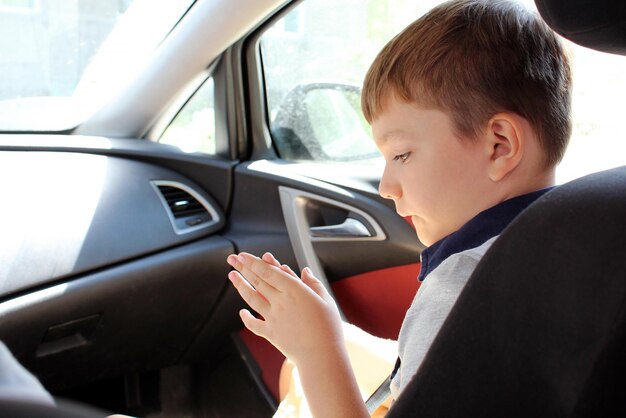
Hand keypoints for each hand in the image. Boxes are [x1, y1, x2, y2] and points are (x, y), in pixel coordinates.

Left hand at [226, 252, 343, 365]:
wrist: (322, 356)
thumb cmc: (328, 328)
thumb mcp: (326, 300)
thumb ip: (313, 284)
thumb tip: (305, 271)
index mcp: (295, 290)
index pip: (268, 272)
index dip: (254, 262)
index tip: (244, 255)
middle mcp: (280, 302)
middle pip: (257, 281)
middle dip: (243, 268)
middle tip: (232, 259)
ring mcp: (273, 318)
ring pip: (252, 298)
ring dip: (240, 285)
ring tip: (232, 275)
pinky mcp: (271, 334)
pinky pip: (254, 324)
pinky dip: (246, 317)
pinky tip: (241, 312)